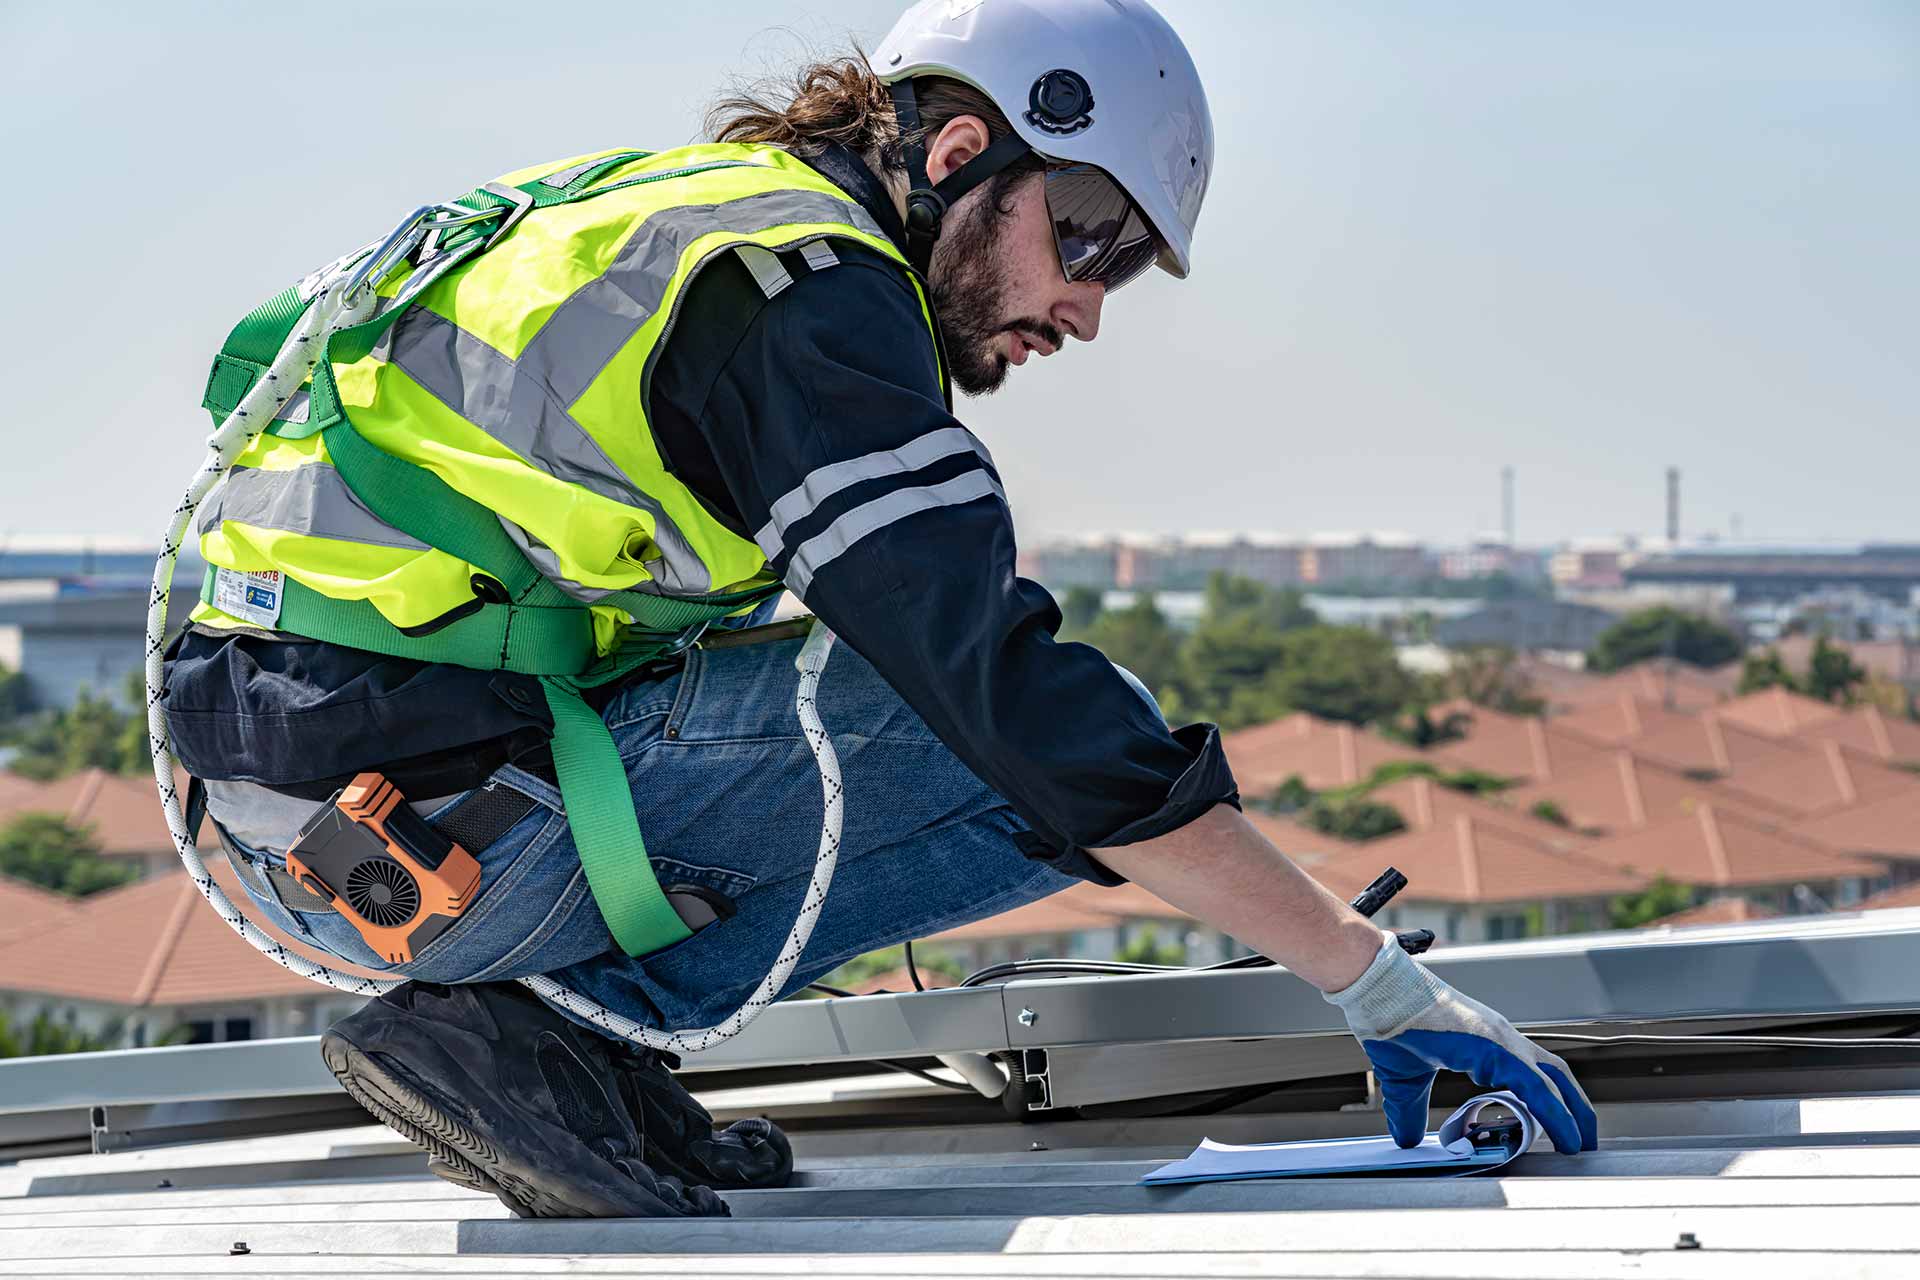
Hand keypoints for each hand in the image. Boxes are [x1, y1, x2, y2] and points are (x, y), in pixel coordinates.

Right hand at [1323, 935, 1598, 1154]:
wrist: (1376, 988)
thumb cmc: (1389, 1020)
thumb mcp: (1404, 1078)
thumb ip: (1410, 1109)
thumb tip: (1407, 1138)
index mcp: (1484, 1044)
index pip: (1531, 1073)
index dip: (1550, 1101)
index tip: (1557, 1130)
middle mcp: (1500, 1038)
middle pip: (1555, 1073)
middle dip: (1575, 1108)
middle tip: (1583, 1141)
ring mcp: (1500, 1039)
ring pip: (1553, 1079)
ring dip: (1572, 1113)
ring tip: (1581, 1145)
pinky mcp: (1494, 1045)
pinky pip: (1536, 1085)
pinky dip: (1556, 1112)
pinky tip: (1565, 1135)